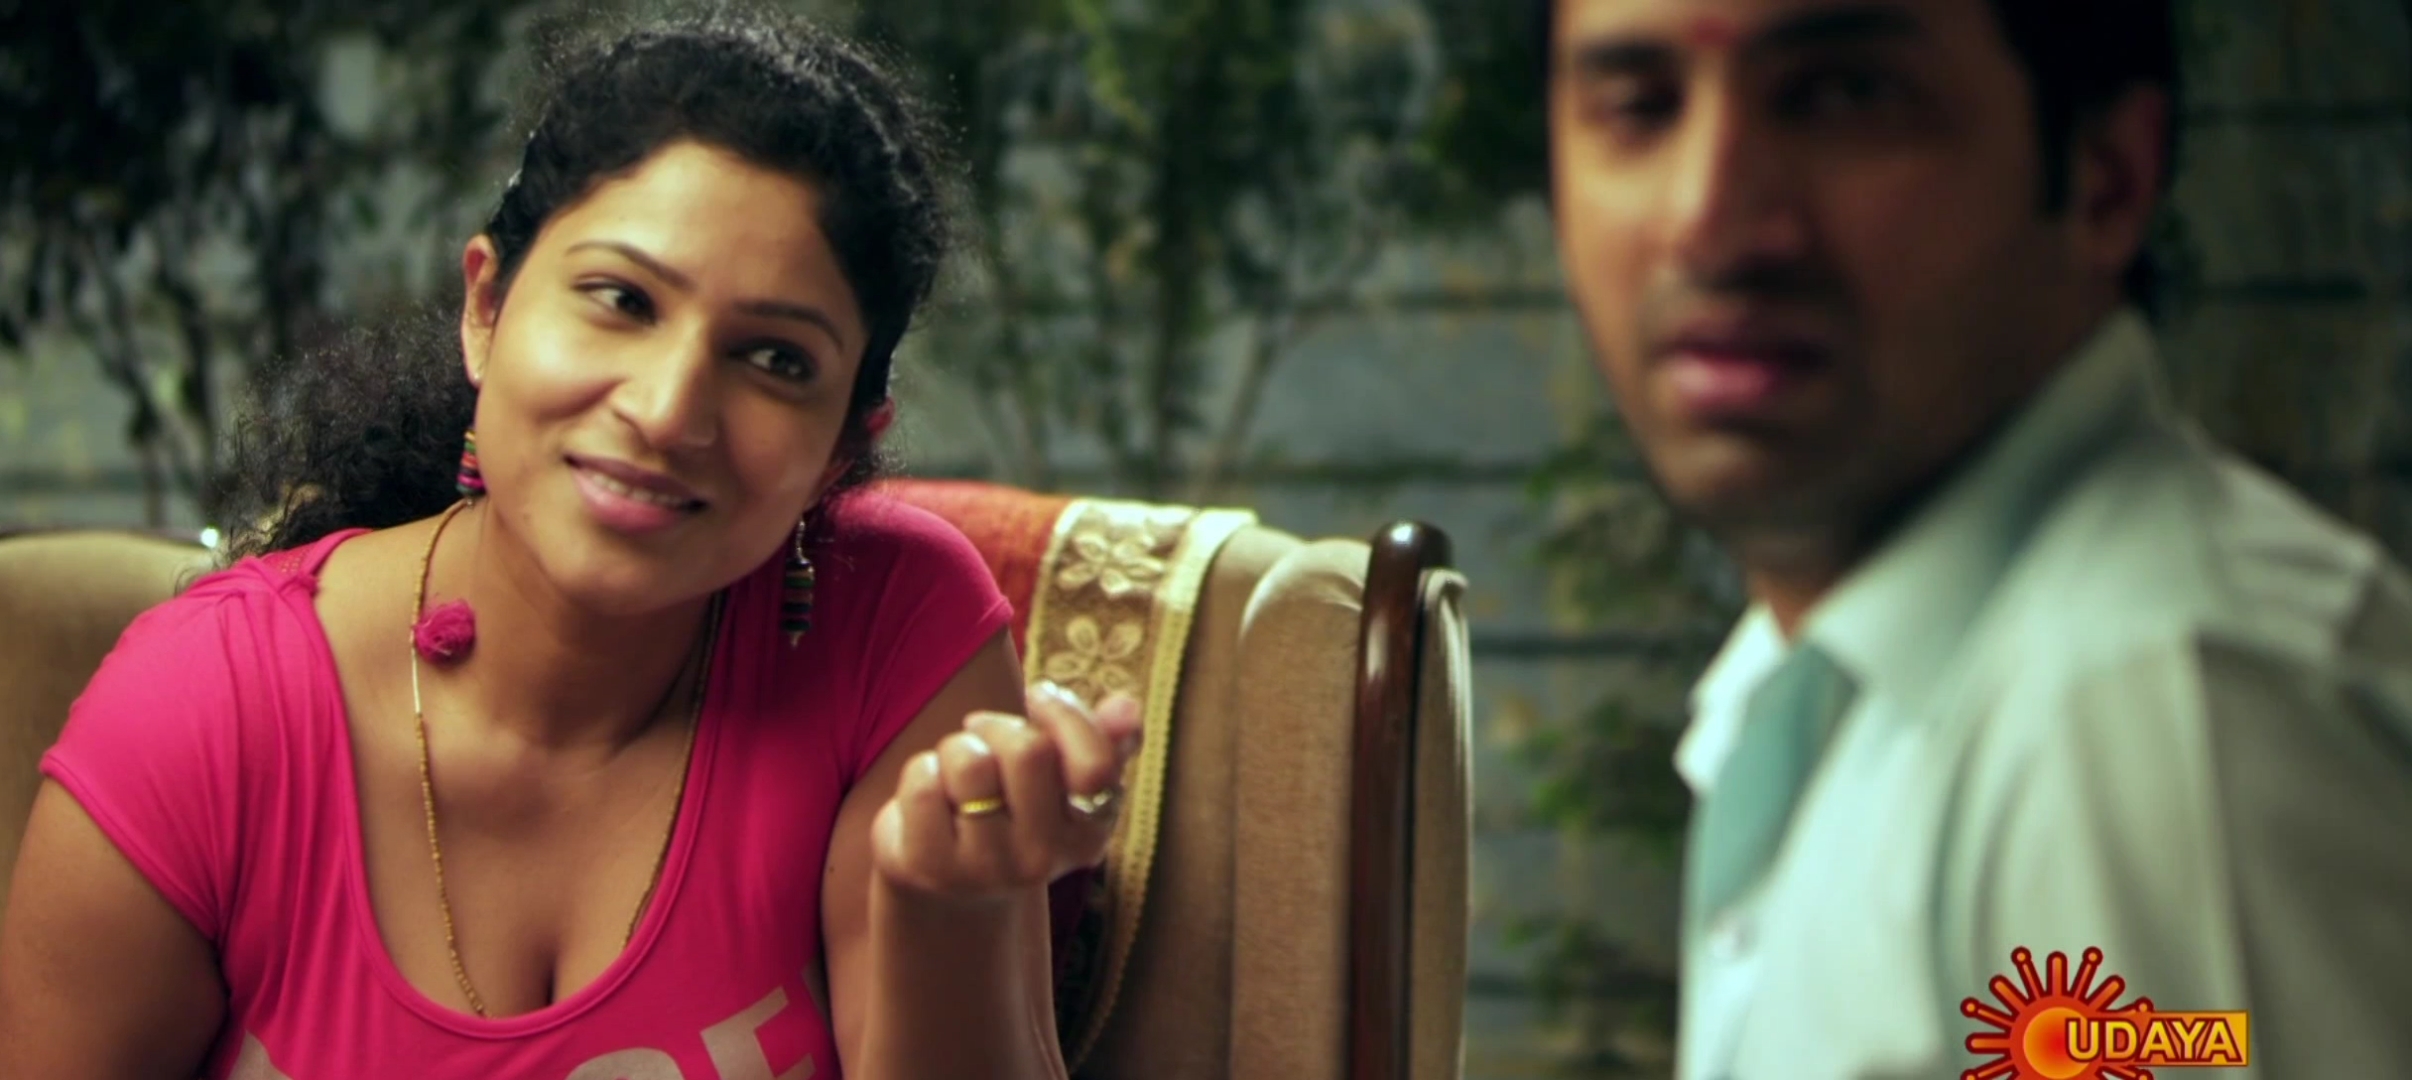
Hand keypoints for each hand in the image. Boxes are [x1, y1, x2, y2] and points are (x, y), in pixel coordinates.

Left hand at [872, 681, 1143, 903]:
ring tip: (958, 773)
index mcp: (1087, 833)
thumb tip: (1128, 706)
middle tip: (986, 738)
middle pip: (1028, 751)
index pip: (1096, 765)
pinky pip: (923, 783)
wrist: (951, 881)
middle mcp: (1042, 859)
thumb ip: (1101, 740)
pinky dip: (921, 772)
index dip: (1064, 714)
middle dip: (999, 726)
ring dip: (956, 748)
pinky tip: (932, 799)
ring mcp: (984, 868)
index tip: (1038, 698)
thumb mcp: (1061, 776)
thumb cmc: (1013, 808)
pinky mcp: (929, 868)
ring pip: (969, 762)